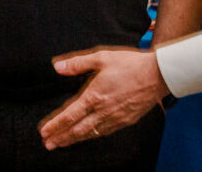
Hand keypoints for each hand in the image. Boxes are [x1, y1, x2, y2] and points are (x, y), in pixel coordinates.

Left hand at [38, 47, 169, 149]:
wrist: (158, 75)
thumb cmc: (130, 64)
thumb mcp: (101, 57)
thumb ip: (78, 63)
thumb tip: (57, 67)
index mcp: (95, 96)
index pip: (70, 115)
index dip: (55, 125)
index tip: (44, 132)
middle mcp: (103, 110)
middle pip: (78, 129)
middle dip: (61, 137)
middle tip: (48, 144)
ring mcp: (115, 118)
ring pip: (91, 133)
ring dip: (75, 140)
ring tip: (62, 143)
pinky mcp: (126, 120)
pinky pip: (105, 132)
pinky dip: (92, 136)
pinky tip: (88, 136)